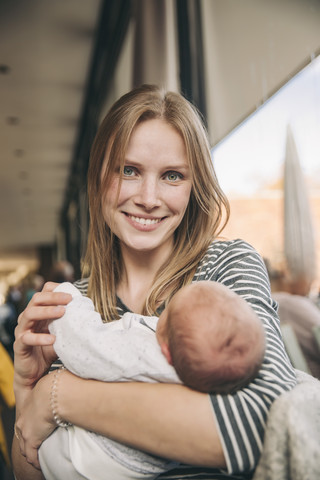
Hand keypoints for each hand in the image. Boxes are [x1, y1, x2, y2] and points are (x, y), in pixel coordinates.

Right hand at [13, 282, 71, 404]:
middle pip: (36, 299)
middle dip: (53, 297)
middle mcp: (28, 319)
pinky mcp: (19, 346)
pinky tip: (52, 340)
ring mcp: (22, 331)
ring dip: (46, 311)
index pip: (42, 294)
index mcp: (38, 314)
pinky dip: (40, 338)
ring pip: (28, 314)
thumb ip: (69, 324)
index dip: (55, 291)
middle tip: (69, 299)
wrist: (35, 376)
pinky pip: (26, 338)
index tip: (72, 294)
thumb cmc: (48, 352)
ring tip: (62, 312)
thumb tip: (89, 315)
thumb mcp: (62, 335)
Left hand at [15, 372, 56, 469]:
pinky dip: (35, 460)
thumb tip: (70, 384)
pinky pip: (31, 456)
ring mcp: (26, 430)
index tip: (40, 426)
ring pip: (25, 446)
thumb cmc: (57, 386)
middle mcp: (24, 418)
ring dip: (32, 451)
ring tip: (40, 454)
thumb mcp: (55, 386)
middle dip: (29, 439)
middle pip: (22, 433)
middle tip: (38, 443)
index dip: (33, 424)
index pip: (27, 419)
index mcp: (28, 405)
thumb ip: (59, 389)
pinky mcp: (32, 439)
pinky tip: (40, 463)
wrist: (53, 392)